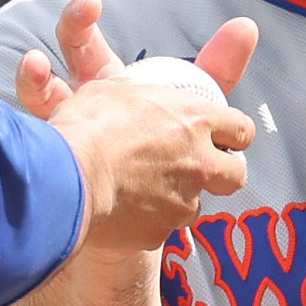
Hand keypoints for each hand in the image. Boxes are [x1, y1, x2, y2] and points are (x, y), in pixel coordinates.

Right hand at [25, 0, 259, 253]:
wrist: (67, 177)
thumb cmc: (90, 123)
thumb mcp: (120, 87)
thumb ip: (148, 91)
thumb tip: (171, 73)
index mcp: (194, 119)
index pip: (238, 128)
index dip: (232, 133)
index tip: (224, 136)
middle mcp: (199, 161)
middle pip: (235, 174)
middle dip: (223, 172)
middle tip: (201, 169)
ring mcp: (183, 201)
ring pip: (196, 204)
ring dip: (180, 197)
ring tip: (149, 191)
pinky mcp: (161, 233)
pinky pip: (162, 228)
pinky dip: (148, 221)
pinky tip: (125, 212)